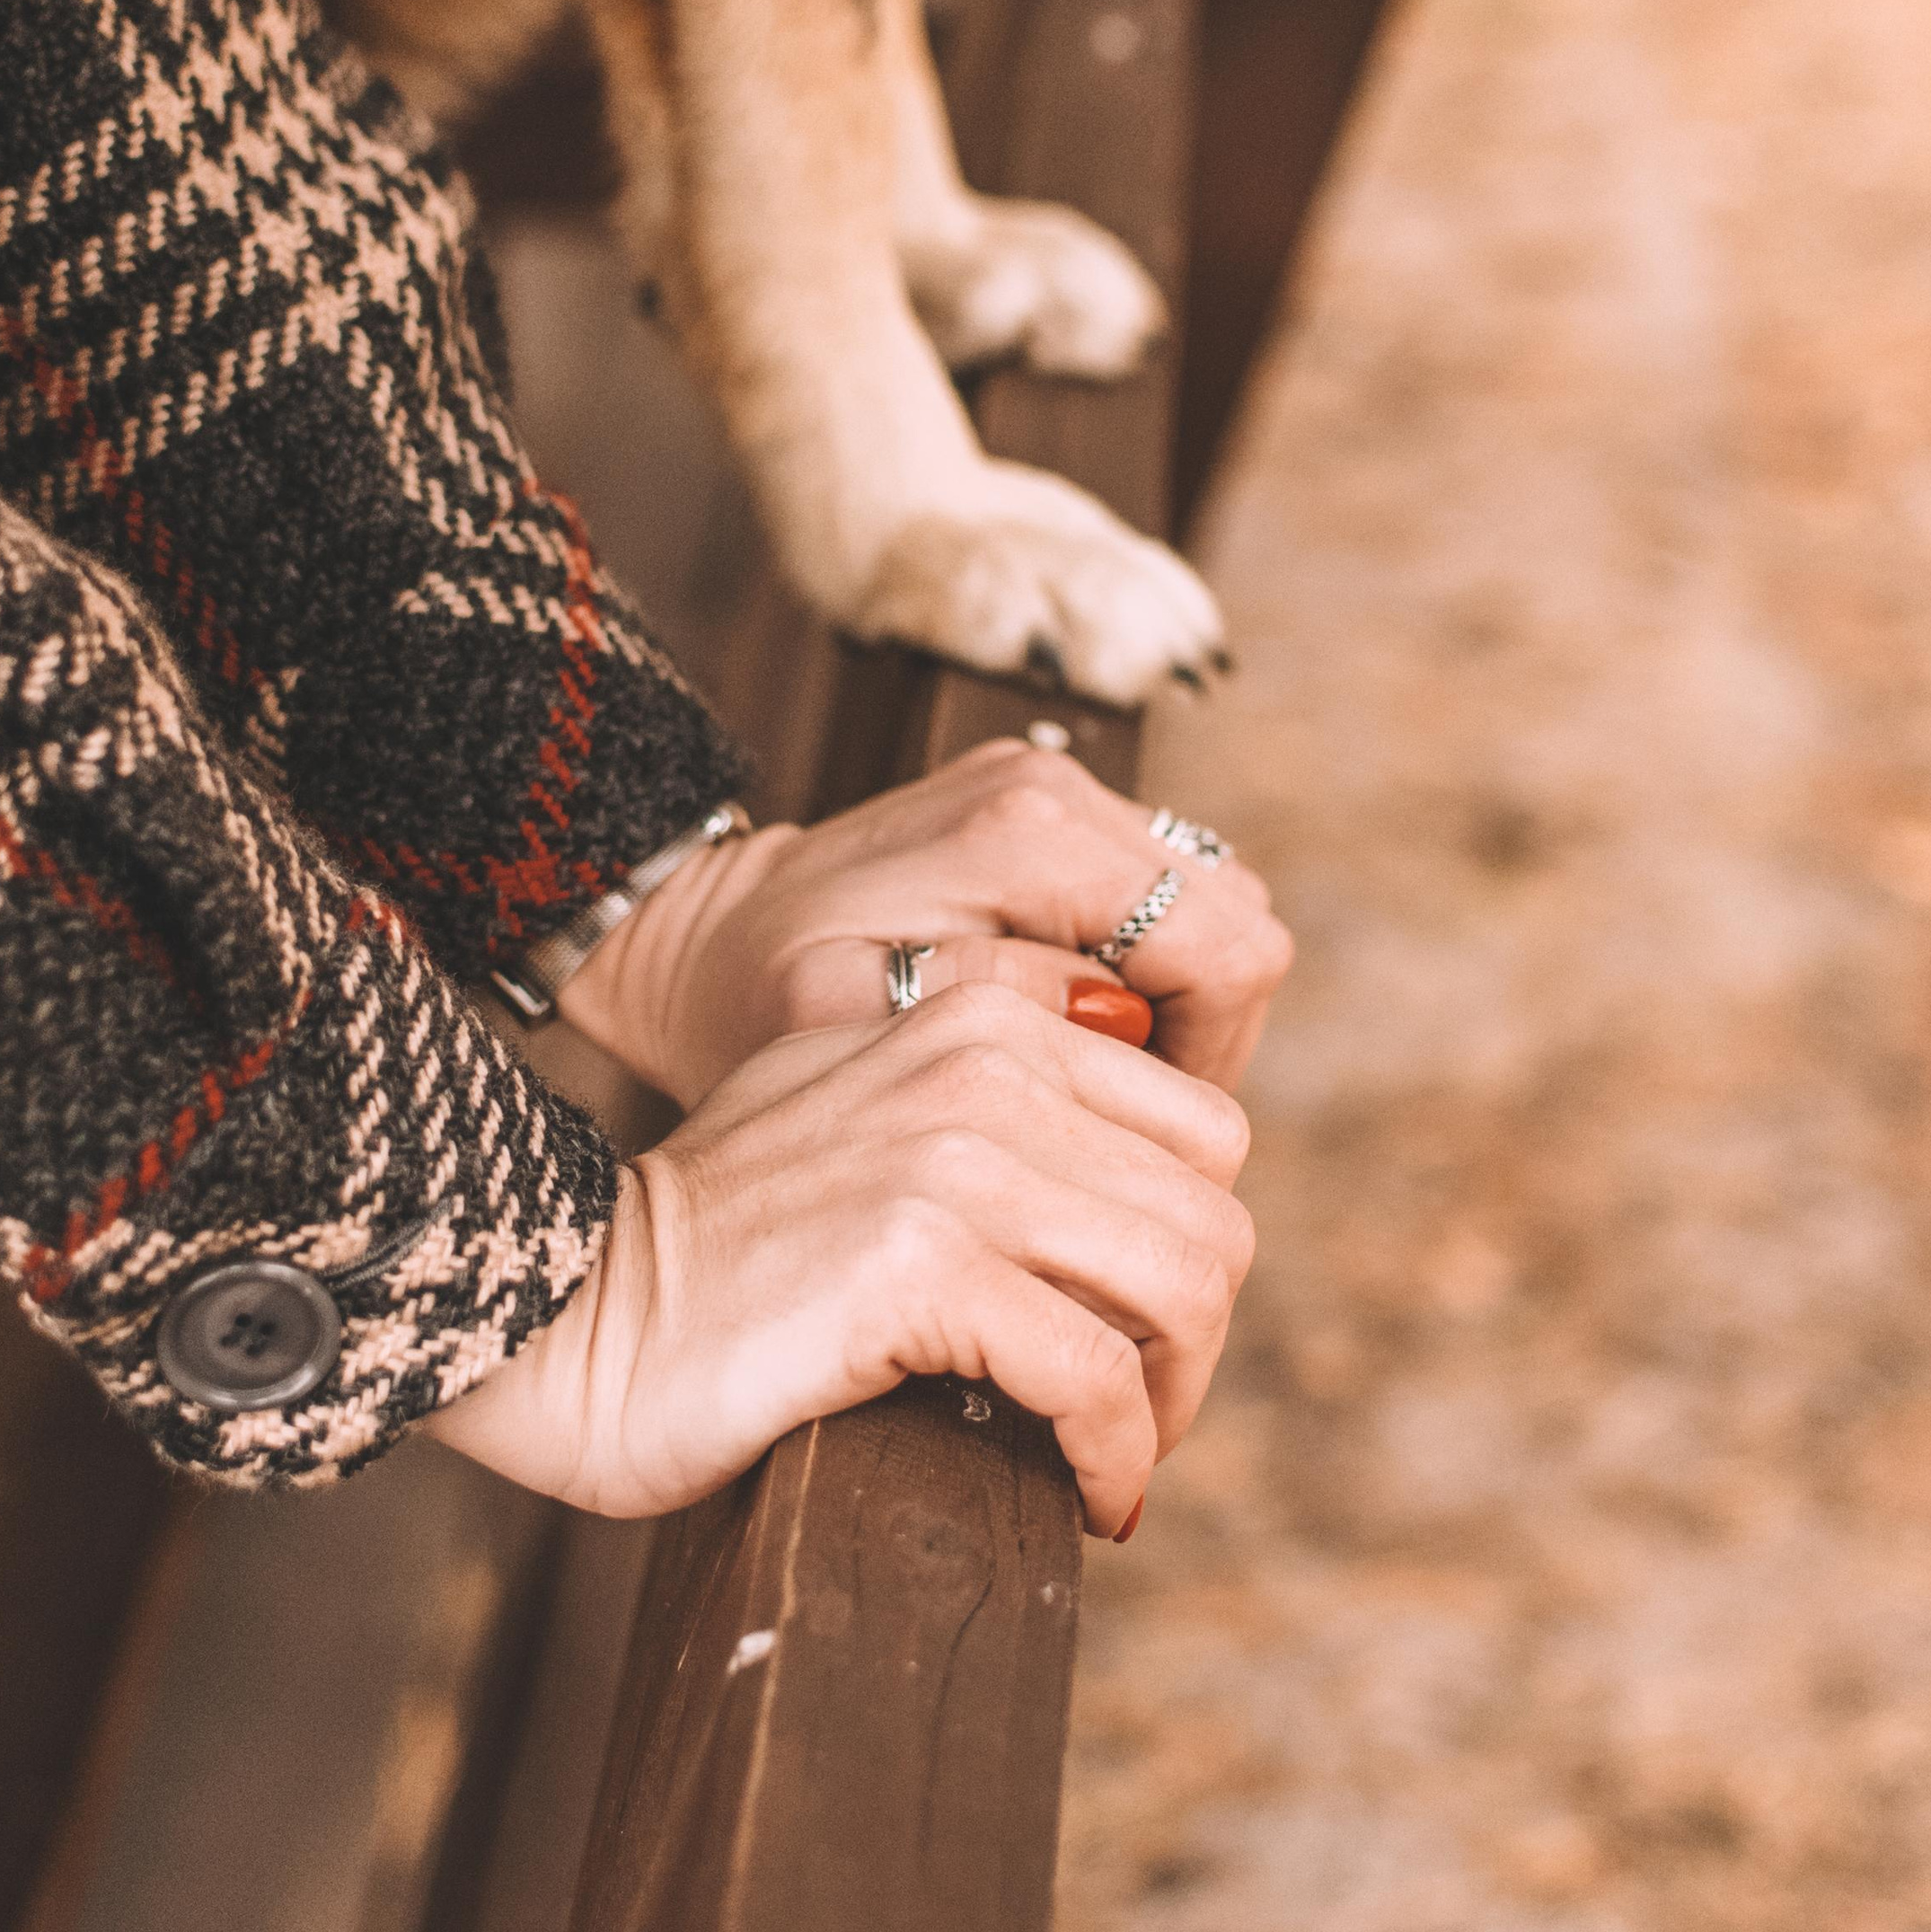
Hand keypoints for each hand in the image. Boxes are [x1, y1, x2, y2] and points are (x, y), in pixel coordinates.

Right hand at [424, 985, 1253, 1536]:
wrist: (561, 1303)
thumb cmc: (708, 1243)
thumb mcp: (850, 1105)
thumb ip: (976, 1104)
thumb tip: (1116, 1187)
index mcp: (978, 1015)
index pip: (1200, 1128)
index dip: (1191, 1247)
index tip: (1139, 1338)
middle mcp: (980, 1061)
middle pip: (1210, 1211)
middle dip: (1194, 1340)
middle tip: (1130, 1420)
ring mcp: (951, 1156)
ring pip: (1182, 1285)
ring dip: (1171, 1402)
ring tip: (1108, 1460)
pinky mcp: (918, 1264)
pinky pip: (1096, 1376)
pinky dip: (1116, 1457)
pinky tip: (1085, 1501)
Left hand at [562, 738, 1290, 1104]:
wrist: (692, 932)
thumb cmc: (750, 998)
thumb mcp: (841, 1027)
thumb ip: (984, 1010)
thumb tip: (1118, 1015)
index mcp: (1026, 833)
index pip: (1225, 949)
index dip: (1210, 1061)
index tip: (1132, 1143)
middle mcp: (1057, 788)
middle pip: (1238, 925)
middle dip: (1201, 1040)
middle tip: (1108, 1125)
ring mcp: (1054, 788)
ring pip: (1211, 911)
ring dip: (1175, 1009)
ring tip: (1080, 1086)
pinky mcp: (1044, 809)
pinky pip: (1156, 900)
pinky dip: (1139, 975)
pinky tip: (1061, 1037)